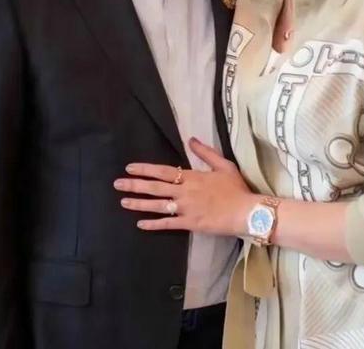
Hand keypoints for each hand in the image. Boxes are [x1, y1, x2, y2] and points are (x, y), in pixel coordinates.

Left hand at [114, 137, 256, 235]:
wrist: (246, 211)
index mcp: (191, 176)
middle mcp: (184, 192)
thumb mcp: (223, 165)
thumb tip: (191, 139)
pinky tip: (140, 224)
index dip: (145, 169)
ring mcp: (185, 209)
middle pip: (155, 187)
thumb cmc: (236, 188)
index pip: (162, 171)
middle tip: (117, 184)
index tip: (130, 168)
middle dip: (134, 185)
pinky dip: (153, 224)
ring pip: (157, 206)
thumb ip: (206, 152)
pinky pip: (168, 224)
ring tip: (123, 202)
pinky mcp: (190, 224)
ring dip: (139, 203)